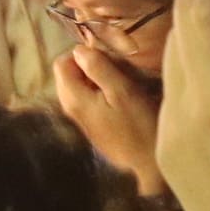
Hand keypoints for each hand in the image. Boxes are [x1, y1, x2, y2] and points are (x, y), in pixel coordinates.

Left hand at [57, 43, 167, 192]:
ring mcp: (80, 118)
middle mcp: (70, 108)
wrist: (148, 161)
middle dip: (88, 66)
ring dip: (96, 79)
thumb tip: (78, 49)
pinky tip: (119, 100)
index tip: (106, 61)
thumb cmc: (139, 124)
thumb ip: (98, 67)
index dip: (82, 55)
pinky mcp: (91, 124)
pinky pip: (87, 98)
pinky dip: (100, 92)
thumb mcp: (122, 90)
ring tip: (119, 85)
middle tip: (115, 72)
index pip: (61, 63)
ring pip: (78, 85)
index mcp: (74, 98)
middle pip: (67, 74)